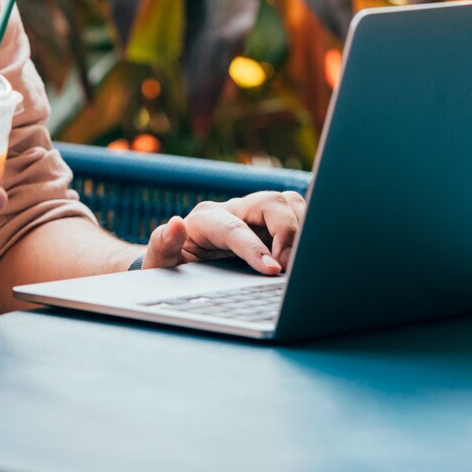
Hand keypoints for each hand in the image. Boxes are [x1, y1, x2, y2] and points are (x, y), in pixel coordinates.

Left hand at [140, 190, 306, 276]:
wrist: (178, 264)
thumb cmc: (170, 266)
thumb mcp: (159, 261)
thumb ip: (163, 244)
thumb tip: (175, 223)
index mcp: (205, 219)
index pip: (234, 228)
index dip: (254, 248)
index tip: (273, 269)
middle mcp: (233, 210)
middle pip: (269, 202)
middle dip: (287, 232)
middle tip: (291, 268)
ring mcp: (254, 214)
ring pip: (288, 202)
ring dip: (303, 226)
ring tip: (305, 260)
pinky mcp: (271, 223)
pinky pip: (298, 212)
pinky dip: (310, 227)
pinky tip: (312, 252)